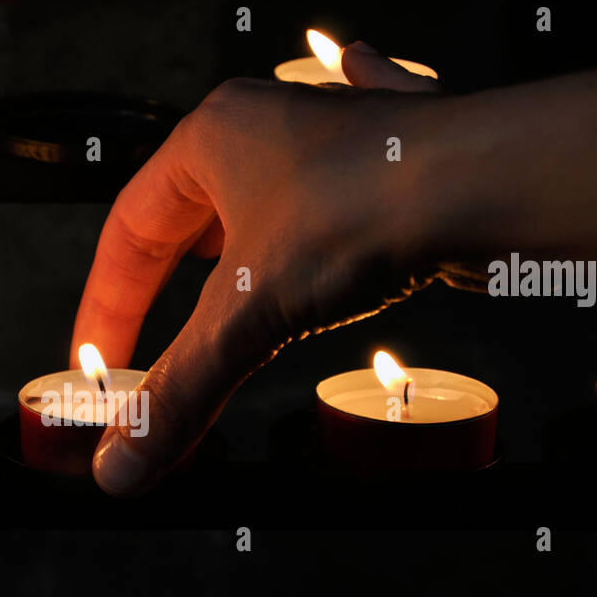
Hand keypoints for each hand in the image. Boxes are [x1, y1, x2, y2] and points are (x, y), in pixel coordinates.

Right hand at [70, 43, 441, 494]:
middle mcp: (270, 129)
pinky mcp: (393, 168)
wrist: (495, 179)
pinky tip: (324, 202)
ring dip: (240, 250)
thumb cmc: (368, 209)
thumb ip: (180, 393)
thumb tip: (119, 467)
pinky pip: (341, 189)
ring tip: (224, 299)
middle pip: (191, 219)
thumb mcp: (249, 316)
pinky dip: (330, 203)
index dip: (106, 304)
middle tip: (154, 340)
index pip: (128, 231)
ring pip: (263, 204)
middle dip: (168, 281)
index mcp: (213, 139)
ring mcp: (336, 142)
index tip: (100, 363)